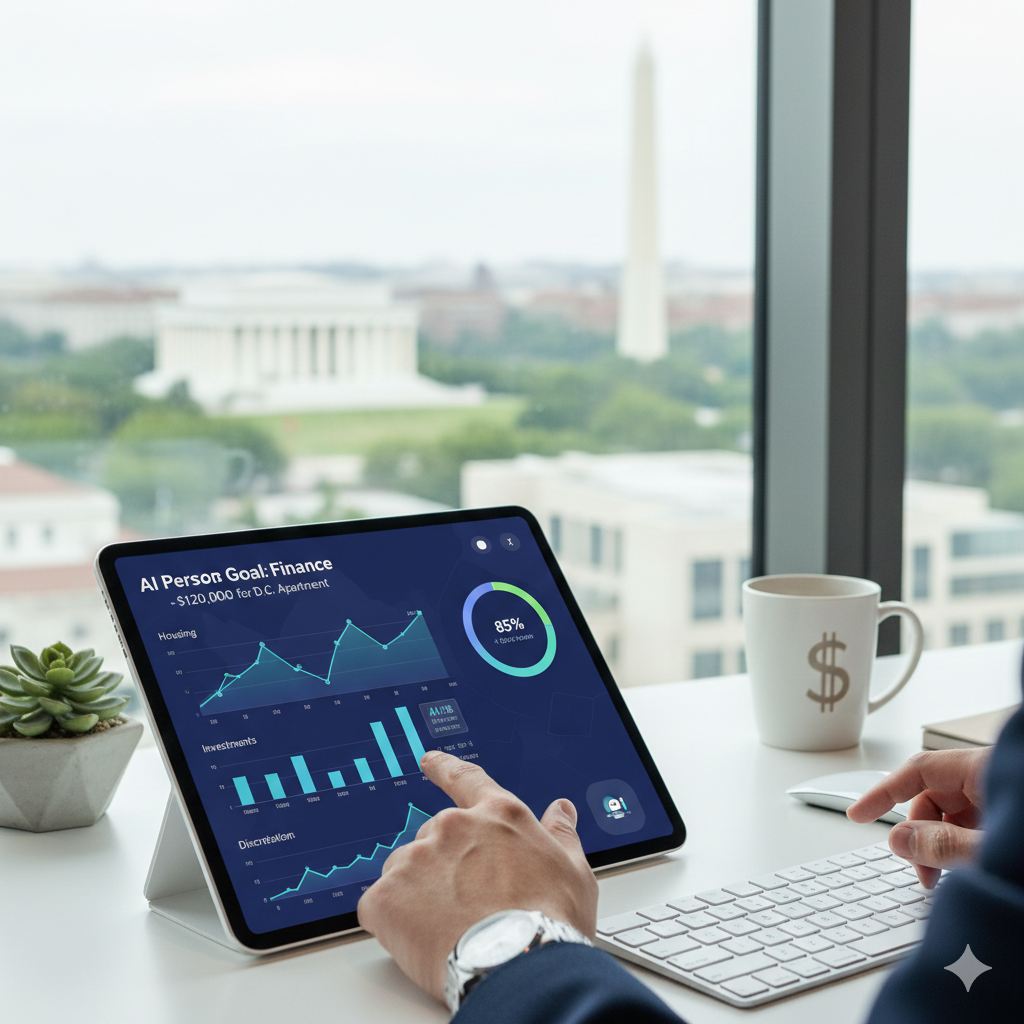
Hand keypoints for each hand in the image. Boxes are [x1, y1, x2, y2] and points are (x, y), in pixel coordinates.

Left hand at [357, 750, 598, 1003]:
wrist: (520, 968)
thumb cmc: (550, 923)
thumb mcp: (573, 872)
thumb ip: (561, 834)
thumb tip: (561, 811)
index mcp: (497, 815)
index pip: (466, 780)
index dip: (446, 768)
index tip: (429, 760)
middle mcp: (453, 826)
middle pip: (435, 839)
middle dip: (443, 868)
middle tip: (465, 905)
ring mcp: (416, 858)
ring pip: (406, 871)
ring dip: (418, 894)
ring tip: (448, 927)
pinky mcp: (386, 896)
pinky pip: (380, 905)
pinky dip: (394, 922)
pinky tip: (420, 939)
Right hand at [846, 748, 990, 886]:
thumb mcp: (995, 850)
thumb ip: (947, 845)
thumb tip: (901, 840)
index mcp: (987, 769)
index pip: (920, 770)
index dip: (884, 792)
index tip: (859, 814)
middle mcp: (993, 778)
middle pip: (935, 795)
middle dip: (920, 834)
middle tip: (921, 871)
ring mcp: (1004, 798)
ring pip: (954, 814)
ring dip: (940, 845)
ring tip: (943, 878)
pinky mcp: (1011, 819)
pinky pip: (974, 826)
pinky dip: (960, 847)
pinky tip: (964, 871)